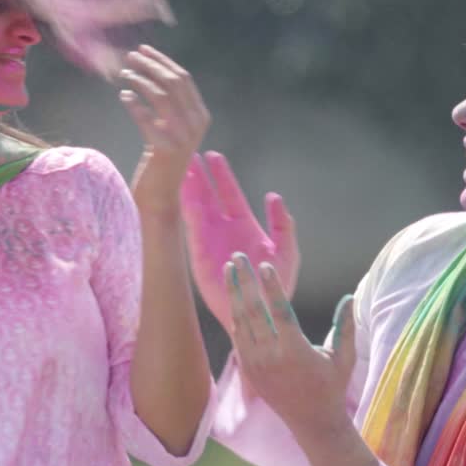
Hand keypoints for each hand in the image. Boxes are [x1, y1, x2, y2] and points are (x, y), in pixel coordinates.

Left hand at [119, 45, 210, 216]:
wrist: (161, 195)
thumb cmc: (161, 160)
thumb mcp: (173, 129)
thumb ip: (171, 105)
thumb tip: (153, 70)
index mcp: (201, 116)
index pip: (184, 79)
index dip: (162, 61)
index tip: (143, 50)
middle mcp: (196, 124)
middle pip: (173, 82)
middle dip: (150, 65)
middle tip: (130, 57)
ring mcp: (182, 137)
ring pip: (160, 96)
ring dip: (139, 80)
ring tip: (124, 74)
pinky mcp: (164, 149)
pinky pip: (146, 118)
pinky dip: (134, 104)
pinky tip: (124, 96)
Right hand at [180, 151, 298, 330]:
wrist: (260, 312)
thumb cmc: (276, 285)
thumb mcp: (287, 251)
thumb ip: (283, 224)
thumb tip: (273, 197)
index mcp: (245, 225)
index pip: (230, 193)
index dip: (222, 175)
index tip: (213, 155)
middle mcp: (224, 229)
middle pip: (208, 195)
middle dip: (199, 174)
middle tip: (188, 152)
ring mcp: (209, 240)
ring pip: (195, 207)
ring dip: (188, 187)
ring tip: (179, 167)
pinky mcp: (199, 253)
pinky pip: (191, 227)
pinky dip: (185, 208)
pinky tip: (181, 192)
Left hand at [227, 253, 354, 431]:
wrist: (311, 422)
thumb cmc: (331, 386)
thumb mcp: (344, 358)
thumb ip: (345, 327)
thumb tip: (349, 297)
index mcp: (295, 351)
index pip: (280, 311)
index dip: (271, 286)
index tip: (264, 265)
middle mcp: (271, 357)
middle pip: (253, 311)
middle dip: (244, 281)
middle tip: (237, 256)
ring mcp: (256, 364)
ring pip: (241, 321)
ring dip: (234, 293)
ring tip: (230, 269)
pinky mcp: (248, 370)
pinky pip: (238, 336)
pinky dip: (235, 314)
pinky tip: (234, 296)